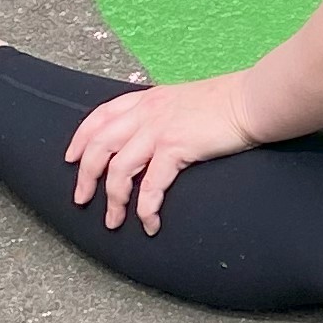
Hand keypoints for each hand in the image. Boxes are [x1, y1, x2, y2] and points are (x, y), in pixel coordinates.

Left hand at [65, 71, 258, 231]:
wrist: (252, 100)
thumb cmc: (226, 102)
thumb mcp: (182, 101)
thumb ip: (162, 114)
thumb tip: (150, 136)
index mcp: (147, 99)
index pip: (100, 116)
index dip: (80, 139)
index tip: (70, 159)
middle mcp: (147, 112)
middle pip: (99, 146)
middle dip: (85, 176)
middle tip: (82, 200)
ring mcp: (160, 129)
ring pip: (119, 170)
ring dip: (113, 200)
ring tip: (114, 222)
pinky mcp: (176, 147)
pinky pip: (151, 185)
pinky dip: (145, 208)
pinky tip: (150, 223)